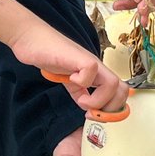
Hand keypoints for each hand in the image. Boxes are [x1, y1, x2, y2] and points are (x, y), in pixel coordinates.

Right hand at [11, 22, 128, 113]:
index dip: (112, 110)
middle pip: (123, 90)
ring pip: (113, 83)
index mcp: (96, 74)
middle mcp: (97, 68)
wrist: (32, 38)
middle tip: (89, 113)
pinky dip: (82, 81)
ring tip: (81, 100)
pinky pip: (91, 70)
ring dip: (98, 100)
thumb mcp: (67, 79)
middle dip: (109, 109)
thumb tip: (86, 106)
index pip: (120, 93)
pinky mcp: (77, 56)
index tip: (93, 117)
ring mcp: (89, 61)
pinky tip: (70, 79)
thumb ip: (78, 90)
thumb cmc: (48, 54)